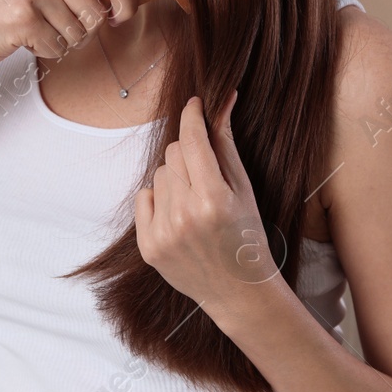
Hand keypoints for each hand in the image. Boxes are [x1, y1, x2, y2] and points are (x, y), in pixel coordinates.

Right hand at [0, 0, 141, 67]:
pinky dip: (46, 51)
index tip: (118, 15)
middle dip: (85, 29)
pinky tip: (25, 38)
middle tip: (59, 24)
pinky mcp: (21, 18)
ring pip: (79, 34)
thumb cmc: (10, 2)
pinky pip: (58, 47)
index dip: (126, 2)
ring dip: (63, 41)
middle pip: (98, 13)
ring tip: (38, 28)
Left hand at [134, 90, 284, 315]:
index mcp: (214, 199)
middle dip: (188, 155)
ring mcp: (164, 233)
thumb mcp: (244, 189)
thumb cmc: (247, 235)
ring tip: (196, 204)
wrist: (239, 291)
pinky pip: (144, 197)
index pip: (192, 140)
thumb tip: (223, 100)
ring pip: (158, 175)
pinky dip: (159, 200)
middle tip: (206, 176)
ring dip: (175, 180)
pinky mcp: (148, 247)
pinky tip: (179, 217)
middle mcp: (185, 216)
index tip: (195, 104)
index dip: (192, 116)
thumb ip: (226, 144)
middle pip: (173, 154)